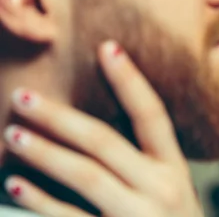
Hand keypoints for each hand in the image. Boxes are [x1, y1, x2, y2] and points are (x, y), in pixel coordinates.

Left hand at [2, 41, 203, 216]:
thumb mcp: (172, 192)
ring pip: (86, 175)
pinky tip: (16, 185)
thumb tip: (98, 131)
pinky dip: (41, 200)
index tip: (106, 47)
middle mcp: (161, 188)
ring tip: (14, 133)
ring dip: (45, 152)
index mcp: (175, 169)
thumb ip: (146, 165)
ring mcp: (138, 215)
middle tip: (23, 97)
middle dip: (61, 117)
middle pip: (105, 142)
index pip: (152, 114)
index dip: (130, 80)